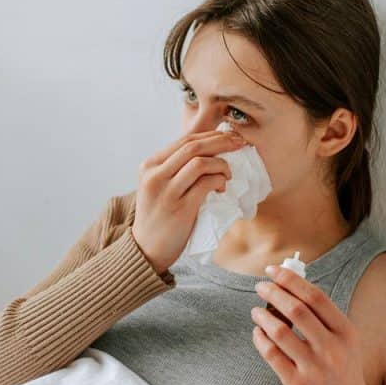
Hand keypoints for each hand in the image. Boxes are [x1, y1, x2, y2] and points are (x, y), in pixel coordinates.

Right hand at [131, 129, 246, 273]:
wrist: (146, 249)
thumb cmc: (158, 216)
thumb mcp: (158, 186)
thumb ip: (175, 168)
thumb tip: (210, 149)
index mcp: (149, 166)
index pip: (184, 139)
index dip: (211, 135)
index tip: (229, 137)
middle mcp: (155, 175)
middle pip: (193, 146)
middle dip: (221, 141)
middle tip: (239, 144)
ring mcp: (167, 192)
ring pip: (200, 162)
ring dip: (221, 164)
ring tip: (227, 174)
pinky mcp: (180, 209)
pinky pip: (206, 184)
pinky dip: (219, 181)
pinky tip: (221, 187)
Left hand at [250, 263, 377, 384]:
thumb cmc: (343, 374)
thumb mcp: (345, 345)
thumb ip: (323, 320)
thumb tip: (289, 288)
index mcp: (347, 334)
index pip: (316, 297)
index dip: (291, 279)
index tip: (273, 271)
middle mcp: (333, 349)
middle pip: (296, 310)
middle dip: (273, 292)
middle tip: (260, 286)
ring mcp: (315, 368)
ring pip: (279, 332)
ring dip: (262, 316)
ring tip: (255, 312)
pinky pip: (271, 354)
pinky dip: (260, 339)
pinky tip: (257, 333)